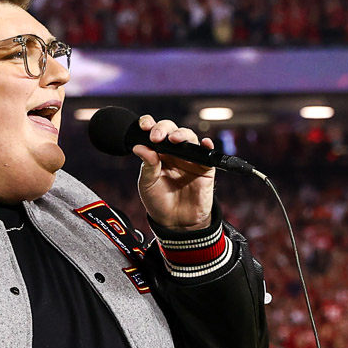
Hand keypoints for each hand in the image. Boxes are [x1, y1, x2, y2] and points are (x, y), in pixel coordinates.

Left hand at [132, 114, 216, 230]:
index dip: (149, 124)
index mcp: (158, 153)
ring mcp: (190, 159)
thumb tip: (140, 147)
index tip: (144, 126)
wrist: (176, 223)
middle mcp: (174, 152)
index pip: (154, 132)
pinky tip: (204, 143)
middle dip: (164, 129)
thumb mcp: (147, 184)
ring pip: (189, 137)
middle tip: (156, 137)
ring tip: (174, 139)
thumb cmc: (159, 202)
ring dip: (182, 134)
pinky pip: (207, 154)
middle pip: (171, 130)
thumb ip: (147, 165)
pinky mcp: (205, 168)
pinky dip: (207, 146)